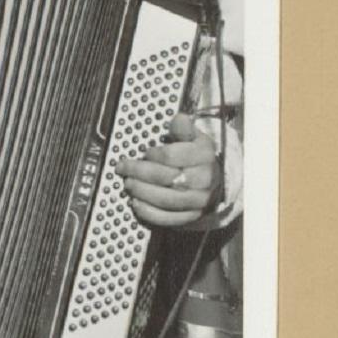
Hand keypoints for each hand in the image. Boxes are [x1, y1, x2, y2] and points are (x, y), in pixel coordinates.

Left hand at [115, 113, 223, 227]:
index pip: (171, 156)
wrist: (215, 182)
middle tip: (123, 168)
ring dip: (140, 191)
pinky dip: (147, 211)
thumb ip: (184, 129)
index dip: (153, 154)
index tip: (145, 152)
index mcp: (204, 157)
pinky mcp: (190, 217)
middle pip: (165, 178)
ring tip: (127, 183)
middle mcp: (204, 180)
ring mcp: (198, 201)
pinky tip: (135, 202)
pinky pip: (166, 218)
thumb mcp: (194, 139)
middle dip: (138, 172)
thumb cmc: (197, 158)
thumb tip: (179, 118)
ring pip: (164, 199)